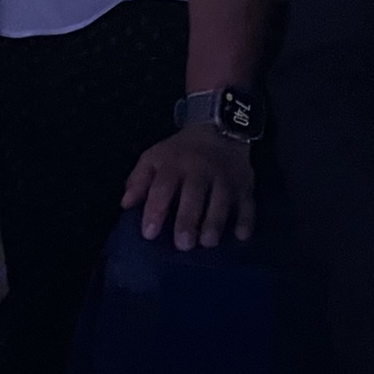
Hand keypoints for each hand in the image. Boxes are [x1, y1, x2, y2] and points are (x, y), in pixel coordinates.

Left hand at [121, 124, 254, 250]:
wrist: (218, 129)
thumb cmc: (180, 152)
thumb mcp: (154, 157)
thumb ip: (138, 179)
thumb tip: (125, 204)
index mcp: (173, 164)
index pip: (162, 187)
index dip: (155, 209)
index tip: (149, 233)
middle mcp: (199, 171)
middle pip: (194, 195)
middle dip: (188, 220)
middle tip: (183, 244)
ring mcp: (224, 178)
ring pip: (221, 199)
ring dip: (215, 221)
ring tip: (208, 242)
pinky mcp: (245, 185)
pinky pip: (248, 202)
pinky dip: (246, 219)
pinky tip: (241, 235)